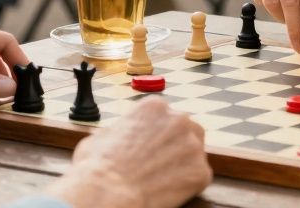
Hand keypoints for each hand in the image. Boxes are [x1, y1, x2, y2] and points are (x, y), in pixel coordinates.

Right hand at [46, 98, 211, 207]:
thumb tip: (115, 135)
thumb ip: (118, 130)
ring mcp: (193, 146)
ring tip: (164, 177)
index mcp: (155, 106)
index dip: (157, 133)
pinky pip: (198, 176)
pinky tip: (169, 190)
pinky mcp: (201, 171)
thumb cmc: (98, 166)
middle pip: (185, 130)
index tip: (150, 146)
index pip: (164, 116)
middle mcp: (179, 119)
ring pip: (195, 152)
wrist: (109, 192)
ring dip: (184, 162)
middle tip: (160, 162)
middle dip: (175, 144)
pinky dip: (187, 185)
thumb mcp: (100, 136)